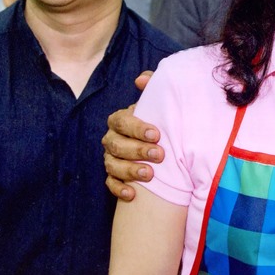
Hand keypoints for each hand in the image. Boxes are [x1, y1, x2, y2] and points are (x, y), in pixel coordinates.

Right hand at [102, 71, 162, 200]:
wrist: (164, 143)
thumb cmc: (161, 120)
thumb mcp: (160, 102)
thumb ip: (153, 86)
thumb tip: (142, 79)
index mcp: (120, 120)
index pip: (121, 121)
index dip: (137, 127)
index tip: (157, 134)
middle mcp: (112, 138)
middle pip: (116, 145)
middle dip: (137, 150)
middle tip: (160, 155)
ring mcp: (110, 158)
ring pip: (112, 165)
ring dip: (130, 170)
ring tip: (150, 175)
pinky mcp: (113, 176)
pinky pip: (110, 184)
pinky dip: (119, 189)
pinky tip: (133, 194)